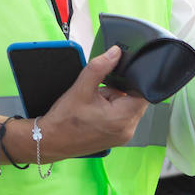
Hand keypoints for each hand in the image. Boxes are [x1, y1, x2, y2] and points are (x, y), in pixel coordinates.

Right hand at [29, 46, 149, 160]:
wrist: (51, 141)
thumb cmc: (64, 120)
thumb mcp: (81, 88)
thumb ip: (100, 67)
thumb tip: (115, 53)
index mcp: (122, 118)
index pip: (143, 93)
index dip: (131, 81)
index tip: (114, 79)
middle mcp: (127, 130)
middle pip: (135, 100)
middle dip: (119, 92)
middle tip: (99, 94)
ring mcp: (123, 137)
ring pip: (128, 108)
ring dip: (115, 102)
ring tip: (94, 105)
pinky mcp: (116, 139)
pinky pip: (122, 118)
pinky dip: (111, 112)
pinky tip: (95, 113)